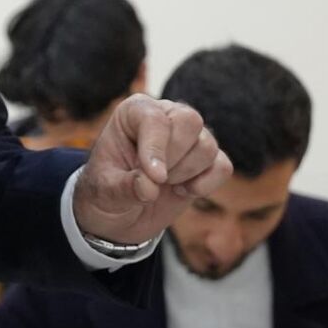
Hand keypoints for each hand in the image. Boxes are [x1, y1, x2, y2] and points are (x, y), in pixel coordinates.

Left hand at [71, 95, 231, 247]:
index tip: (154, 177)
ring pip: (207, 146)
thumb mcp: (104, 191)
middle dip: (174, 158)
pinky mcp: (207, 160)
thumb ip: (124, 187)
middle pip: (190, 121)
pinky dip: (205, 184)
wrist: (121, 215)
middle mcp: (166, 116)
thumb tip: (149, 187)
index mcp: (135, 112)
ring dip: (185, 174)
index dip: (157, 148)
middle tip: (154, 178)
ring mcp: (190, 137)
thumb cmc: (107, 193)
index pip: (155, 118)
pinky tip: (182, 190)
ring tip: (163, 184)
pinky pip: (222, 166)